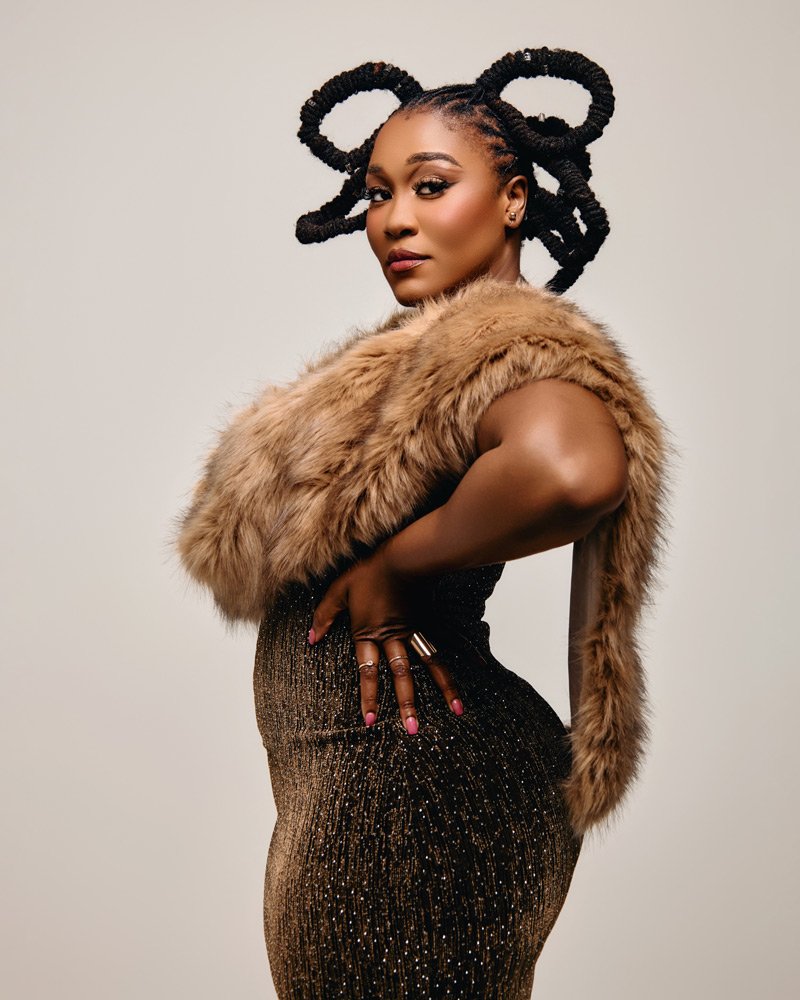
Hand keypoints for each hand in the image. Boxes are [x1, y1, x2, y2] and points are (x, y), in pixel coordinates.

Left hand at [308, 546, 463, 732]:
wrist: (401, 555)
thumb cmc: (367, 571)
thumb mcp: (338, 590)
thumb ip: (324, 616)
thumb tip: (311, 639)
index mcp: (369, 633)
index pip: (368, 672)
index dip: (369, 696)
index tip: (371, 721)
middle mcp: (393, 638)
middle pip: (401, 675)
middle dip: (407, 703)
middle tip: (412, 729)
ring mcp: (414, 631)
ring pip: (429, 664)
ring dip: (443, 688)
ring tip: (456, 711)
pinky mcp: (428, 622)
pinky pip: (444, 645)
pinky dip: (457, 656)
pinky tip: (478, 669)